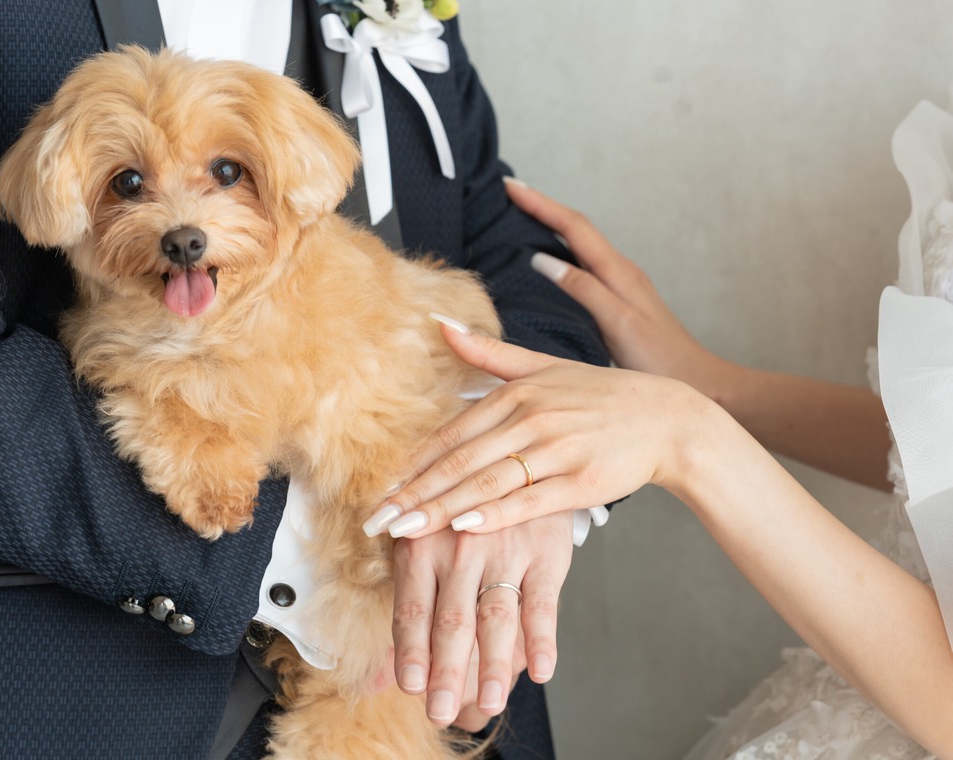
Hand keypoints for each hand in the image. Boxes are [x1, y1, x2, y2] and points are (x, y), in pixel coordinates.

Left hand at [366, 326, 713, 534]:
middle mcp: (532, 418)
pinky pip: (529, 500)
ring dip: (440, 509)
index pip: (450, 433)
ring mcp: (557, 450)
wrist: (667, 419)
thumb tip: (439, 323)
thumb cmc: (601, 396)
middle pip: (459, 462)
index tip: (378, 488)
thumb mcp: (544, 365)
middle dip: (412, 495)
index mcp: (517, 393)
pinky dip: (495, 514)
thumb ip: (488, 352)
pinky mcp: (581, 481)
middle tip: (375, 520)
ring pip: (486, 483)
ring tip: (403, 531)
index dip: (411, 463)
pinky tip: (464, 528)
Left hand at [390, 511, 572, 726]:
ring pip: (496, 615)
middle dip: (446, 670)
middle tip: (439, 710)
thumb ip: (403, 617)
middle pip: (452, 619)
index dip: (411, 650)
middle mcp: (460, 547)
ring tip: (489, 703)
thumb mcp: (421, 551)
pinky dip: (542, 640)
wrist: (510, 463)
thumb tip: (371, 682)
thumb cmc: (454, 519)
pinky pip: (542, 603)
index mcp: (420, 545)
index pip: (412, 608)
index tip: (410, 687)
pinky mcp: (544, 552)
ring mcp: (504, 549)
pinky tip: (540, 672)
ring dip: (492, 664)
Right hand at [506, 179, 735, 399]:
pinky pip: (585, 260)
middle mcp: (620, 270)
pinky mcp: (619, 297)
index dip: (540, 204)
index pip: (573, 226)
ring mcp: (621, 282)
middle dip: (542, 205)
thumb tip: (543, 260)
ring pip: (581, 241)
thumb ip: (584, 289)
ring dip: (552, 221)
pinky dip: (562, 247)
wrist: (697, 380)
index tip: (510, 187)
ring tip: (523, 212)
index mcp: (617, 271)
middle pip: (576, 226)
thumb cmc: (658, 359)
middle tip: (509, 190)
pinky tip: (550, 256)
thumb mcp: (618, 324)